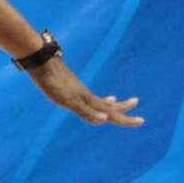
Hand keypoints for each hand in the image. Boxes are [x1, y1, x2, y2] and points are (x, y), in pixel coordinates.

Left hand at [28, 57, 143, 126]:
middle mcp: (86, 95)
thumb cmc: (52, 82)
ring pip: (98, 99)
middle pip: (108, 105)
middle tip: (137, 104)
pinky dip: (93, 98)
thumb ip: (85, 110)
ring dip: (109, 103)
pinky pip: (87, 95)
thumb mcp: (67, 99)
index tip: (142, 121)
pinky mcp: (69, 86)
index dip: (125, 119)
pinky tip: (87, 95)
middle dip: (123, 109)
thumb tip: (105, 118)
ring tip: (116, 100)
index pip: (111, 113)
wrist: (41, 61)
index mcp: (88, 100)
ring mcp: (78, 90)